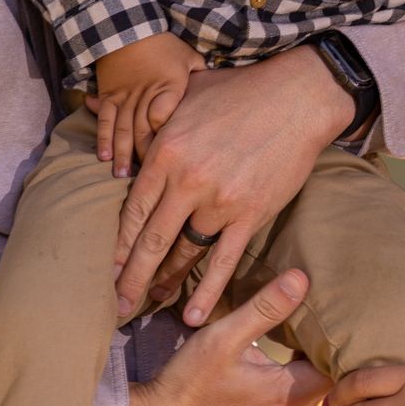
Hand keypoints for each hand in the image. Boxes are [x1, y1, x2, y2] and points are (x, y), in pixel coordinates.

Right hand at [92, 32, 204, 176]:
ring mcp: (125, 96)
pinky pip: (105, 119)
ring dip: (122, 154)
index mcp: (169, 85)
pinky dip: (104, 138)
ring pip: (123, 128)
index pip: (165, 114)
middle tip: (145, 182)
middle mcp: (145, 93)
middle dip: (144, 156)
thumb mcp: (190, 58)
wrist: (129, 27)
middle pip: (143, 129)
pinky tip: (104, 156)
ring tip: (122, 176)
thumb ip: (203, 79)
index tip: (171, 157)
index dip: (166, 136)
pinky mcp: (109, 95)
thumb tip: (223, 96)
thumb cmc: (164, 45)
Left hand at [113, 47, 354, 324]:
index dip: (118, 244)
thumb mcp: (184, 94)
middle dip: (131, 276)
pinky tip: (194, 316)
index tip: (107, 267)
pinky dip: (208, 291)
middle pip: (150, 240)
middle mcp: (188, 181)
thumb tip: (122, 113)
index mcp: (166, 152)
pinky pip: (224, 260)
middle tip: (116, 304)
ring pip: (184, 252)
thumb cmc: (239, 89)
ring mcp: (220, 201)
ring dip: (165, 281)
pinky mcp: (251, 214)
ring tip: (151, 302)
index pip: (133, 209)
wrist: (297, 96)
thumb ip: (155, 116)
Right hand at [118, 268, 327, 405]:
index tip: (329, 305)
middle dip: (322, 342)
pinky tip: (278, 350)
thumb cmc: (188, 385)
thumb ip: (265, 308)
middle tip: (317, 307)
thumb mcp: (225, 338)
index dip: (336, 330)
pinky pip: (294, 396)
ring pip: (310, 384)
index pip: (339, 358)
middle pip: (328, 371)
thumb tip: (302, 279)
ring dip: (305, 358)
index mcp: (295, 393)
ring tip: (300, 323)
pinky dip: (291, 374)